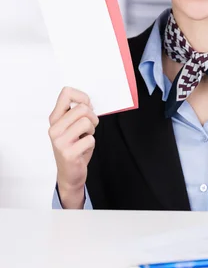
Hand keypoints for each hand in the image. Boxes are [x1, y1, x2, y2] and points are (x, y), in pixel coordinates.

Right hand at [48, 87, 98, 207]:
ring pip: (86, 122)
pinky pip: (90, 139)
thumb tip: (87, 101)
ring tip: (85, 138)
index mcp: (55, 118)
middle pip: (82, 108)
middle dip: (92, 117)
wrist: (69, 174)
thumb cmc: (74, 147)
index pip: (66, 93)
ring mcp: (59, 141)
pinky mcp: (68, 153)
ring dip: (92, 130)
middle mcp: (54, 128)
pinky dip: (91, 143)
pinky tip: (83, 149)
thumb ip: (77, 112)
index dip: (82, 96)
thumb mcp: (72, 126)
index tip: (87, 106)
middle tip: (90, 127)